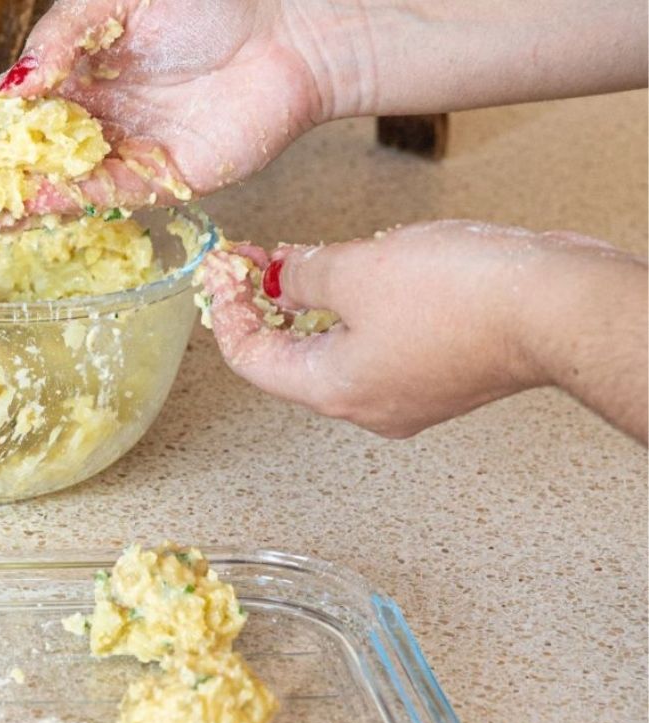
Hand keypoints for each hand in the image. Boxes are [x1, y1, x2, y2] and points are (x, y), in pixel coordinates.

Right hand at [0, 0, 334, 232]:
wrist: (288, 27)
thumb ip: (63, 36)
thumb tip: (13, 84)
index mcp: (80, 69)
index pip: (14, 109)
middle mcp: (95, 118)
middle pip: (24, 159)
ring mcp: (123, 152)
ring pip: (51, 186)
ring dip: (4, 207)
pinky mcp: (156, 183)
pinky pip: (96, 196)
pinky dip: (54, 205)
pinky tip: (15, 212)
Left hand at [200, 221, 648, 439]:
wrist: (556, 306)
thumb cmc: (465, 298)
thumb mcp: (359, 271)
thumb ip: (306, 274)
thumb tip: (282, 274)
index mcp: (331, 390)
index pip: (251, 361)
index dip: (229, 313)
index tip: (222, 273)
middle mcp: (365, 405)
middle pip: (291, 359)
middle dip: (267, 306)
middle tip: (255, 260)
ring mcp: (405, 396)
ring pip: (338, 351)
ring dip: (314, 306)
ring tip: (304, 260)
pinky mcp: (440, 376)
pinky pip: (380, 345)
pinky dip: (358, 313)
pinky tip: (364, 274)